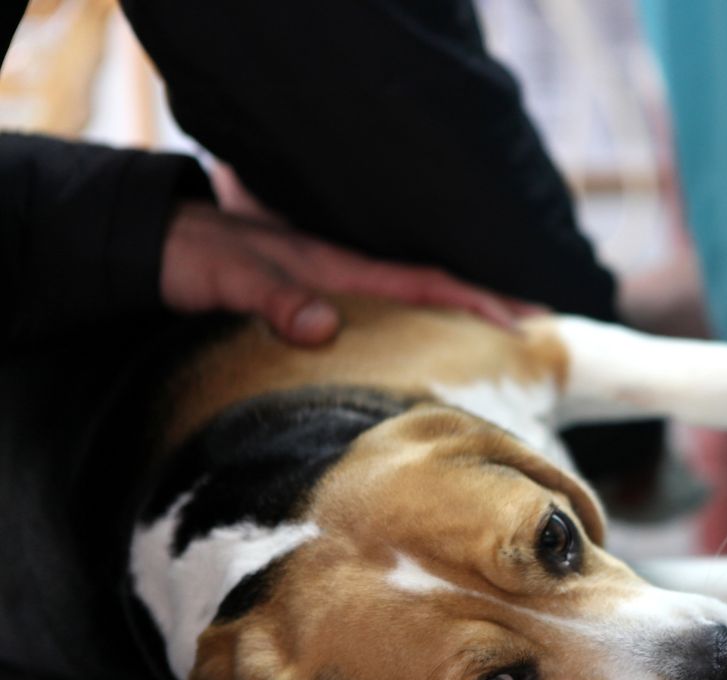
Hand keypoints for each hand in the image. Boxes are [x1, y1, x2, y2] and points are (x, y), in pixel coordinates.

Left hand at [160, 201, 538, 345]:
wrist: (160, 244)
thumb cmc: (196, 257)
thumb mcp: (229, 276)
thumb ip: (275, 296)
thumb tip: (326, 327)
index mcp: (341, 269)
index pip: (425, 283)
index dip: (477, 300)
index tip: (526, 322)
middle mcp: (350, 281)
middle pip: (434, 294)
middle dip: (488, 312)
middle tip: (538, 340)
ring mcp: (339, 295)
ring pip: (415, 310)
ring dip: (460, 326)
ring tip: (502, 355)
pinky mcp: (322, 310)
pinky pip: (386, 325)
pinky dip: (420, 336)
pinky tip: (430, 361)